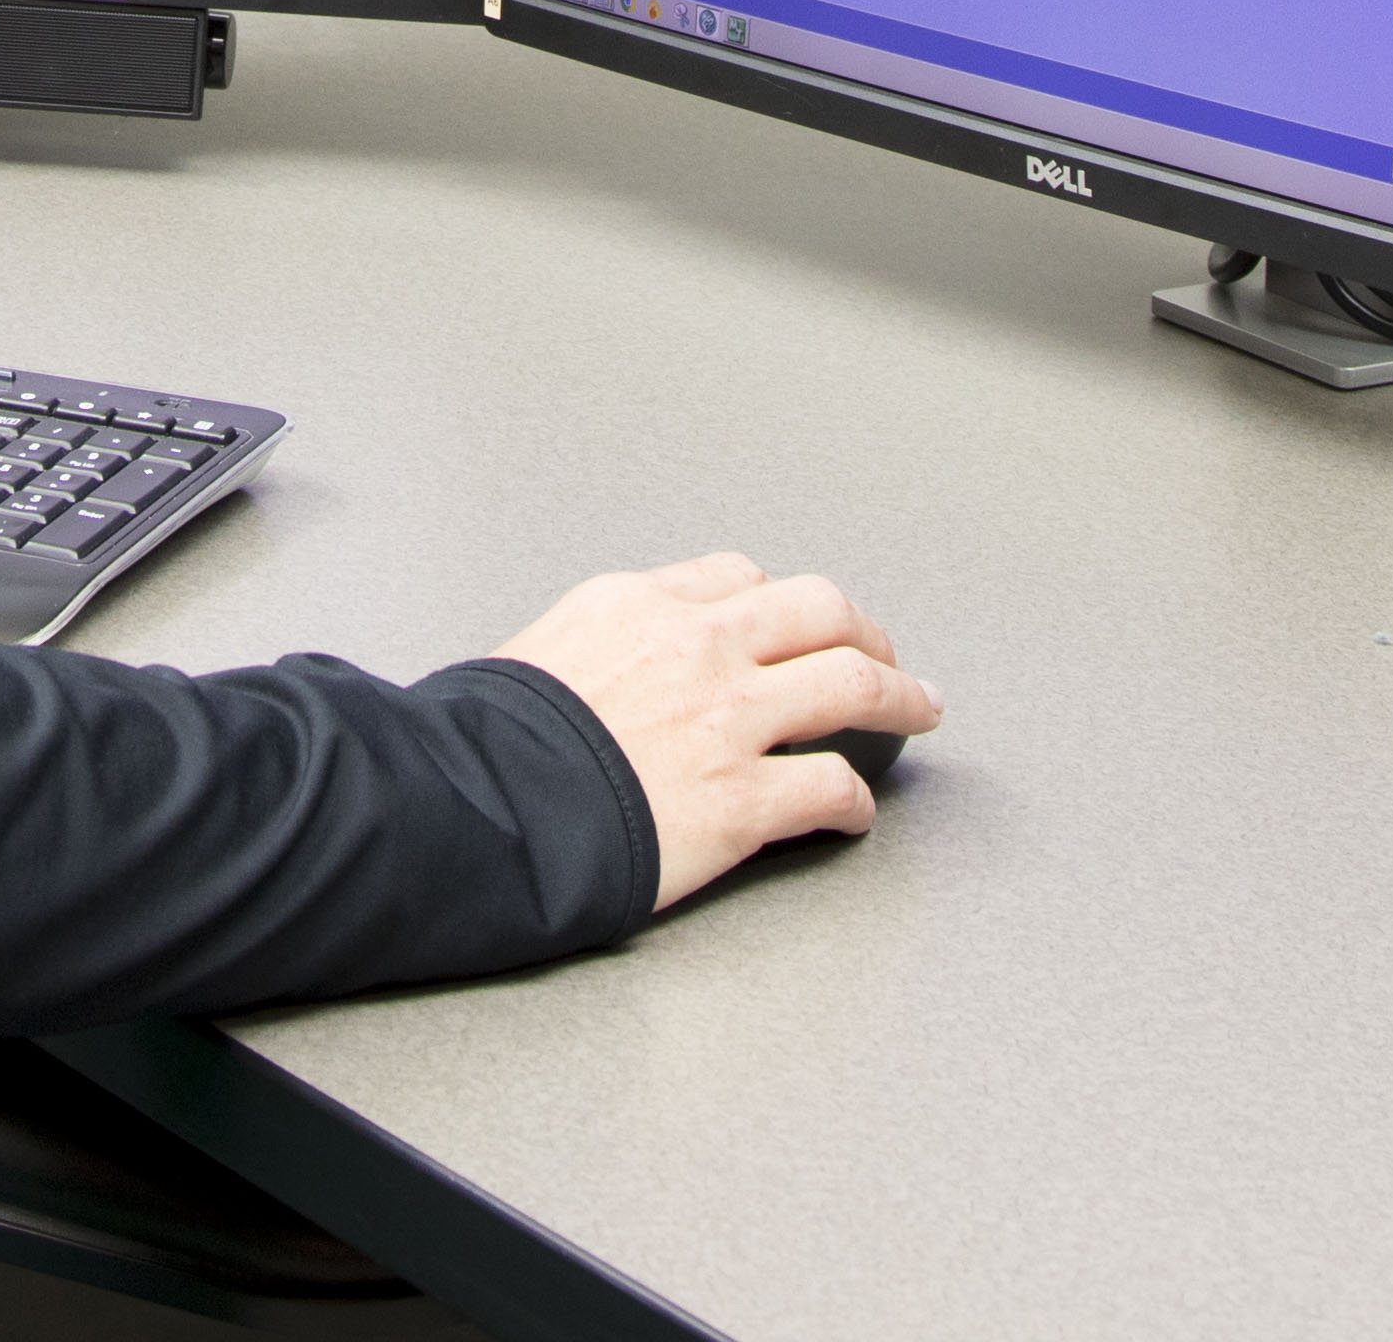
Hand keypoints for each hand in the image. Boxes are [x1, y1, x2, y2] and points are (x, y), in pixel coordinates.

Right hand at [492, 553, 940, 910]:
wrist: (472, 805)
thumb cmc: (484, 742)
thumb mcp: (542, 649)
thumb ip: (604, 644)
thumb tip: (618, 668)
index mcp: (643, 605)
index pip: (739, 579)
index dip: (783, 602)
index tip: (799, 622)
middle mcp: (699, 647)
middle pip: (820, 611)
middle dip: (866, 632)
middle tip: (885, 656)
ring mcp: (728, 721)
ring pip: (851, 683)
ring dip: (900, 695)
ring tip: (921, 708)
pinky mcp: (742, 800)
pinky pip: (830, 788)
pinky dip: (855, 802)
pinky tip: (856, 813)